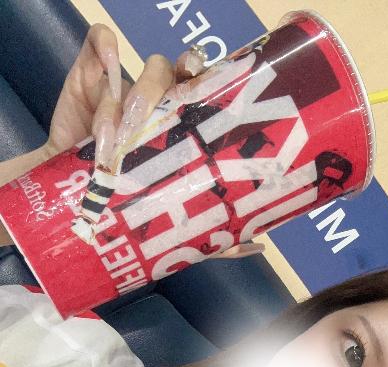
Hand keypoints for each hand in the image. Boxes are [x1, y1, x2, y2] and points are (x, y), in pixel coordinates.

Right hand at [44, 23, 264, 259]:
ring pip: (144, 68)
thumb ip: (209, 235)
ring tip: (116, 138)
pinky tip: (106, 68)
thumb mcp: (168, 223)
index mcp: (183, 125)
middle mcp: (161, 101)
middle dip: (165, 89)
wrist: (74, 207)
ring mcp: (128, 85)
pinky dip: (104, 46)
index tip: (200, 89)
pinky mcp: (91, 73)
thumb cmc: (126, 207)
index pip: (205, 89)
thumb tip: (255, 245)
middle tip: (148, 119)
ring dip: (132, 96)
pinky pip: (99, 41)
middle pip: (177, 75)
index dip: (208, 80)